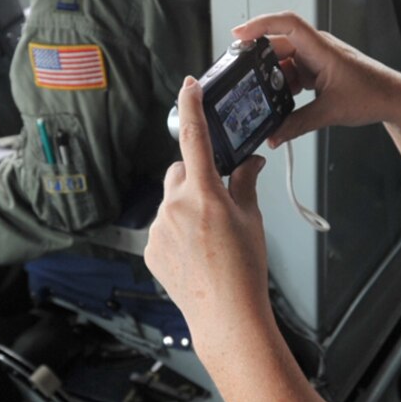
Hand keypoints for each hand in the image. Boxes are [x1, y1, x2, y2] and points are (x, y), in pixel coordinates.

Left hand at [146, 77, 275, 344]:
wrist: (227, 315)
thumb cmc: (244, 270)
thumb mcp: (251, 219)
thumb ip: (245, 183)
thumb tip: (249, 163)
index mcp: (204, 192)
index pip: (195, 137)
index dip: (191, 107)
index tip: (188, 86)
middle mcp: (175, 205)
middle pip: (180, 172)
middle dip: (196, 178)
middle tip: (216, 202)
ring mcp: (158, 228)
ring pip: (170, 201)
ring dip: (186, 208)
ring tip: (208, 241)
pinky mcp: (149, 247)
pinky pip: (161, 226)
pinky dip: (176, 232)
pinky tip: (195, 255)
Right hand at [231, 12, 400, 147]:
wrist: (393, 99)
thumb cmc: (372, 95)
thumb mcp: (330, 113)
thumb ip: (297, 125)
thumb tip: (273, 135)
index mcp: (321, 49)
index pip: (287, 24)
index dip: (260, 24)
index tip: (239, 33)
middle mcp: (316, 49)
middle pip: (278, 45)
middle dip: (258, 59)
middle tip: (240, 75)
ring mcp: (316, 59)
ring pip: (283, 61)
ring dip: (272, 77)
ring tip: (262, 95)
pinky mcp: (317, 70)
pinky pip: (292, 72)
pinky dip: (283, 86)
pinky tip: (280, 101)